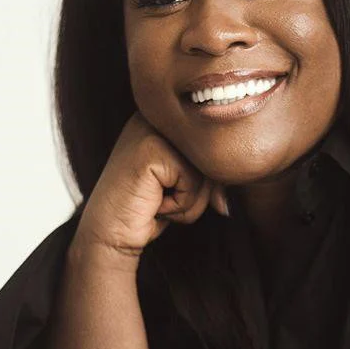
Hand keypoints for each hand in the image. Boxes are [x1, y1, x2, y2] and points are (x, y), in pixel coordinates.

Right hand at [77, 110, 229, 258]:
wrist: (109, 232)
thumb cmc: (150, 207)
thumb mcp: (188, 183)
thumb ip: (214, 172)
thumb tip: (240, 175)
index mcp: (168, 118)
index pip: (213, 147)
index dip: (204, 182)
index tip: (171, 194)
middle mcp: (159, 116)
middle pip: (212, 157)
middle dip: (197, 192)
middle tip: (162, 200)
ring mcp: (152, 129)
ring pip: (206, 170)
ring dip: (189, 201)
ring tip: (157, 199)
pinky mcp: (151, 149)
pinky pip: (192, 182)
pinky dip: (179, 204)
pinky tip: (152, 202)